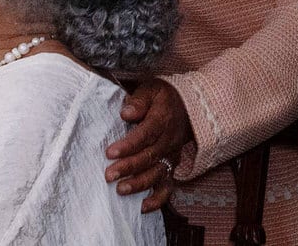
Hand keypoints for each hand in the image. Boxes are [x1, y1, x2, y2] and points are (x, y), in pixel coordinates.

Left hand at [105, 77, 192, 213]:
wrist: (188, 107)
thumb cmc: (163, 97)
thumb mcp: (151, 89)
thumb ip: (138, 100)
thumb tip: (126, 113)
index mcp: (162, 120)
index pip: (145, 134)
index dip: (128, 145)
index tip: (110, 153)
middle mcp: (168, 141)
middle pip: (149, 157)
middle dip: (128, 168)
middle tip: (109, 175)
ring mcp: (171, 156)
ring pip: (157, 174)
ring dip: (140, 184)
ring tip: (121, 190)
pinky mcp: (172, 166)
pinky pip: (168, 186)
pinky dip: (158, 199)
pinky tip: (143, 207)